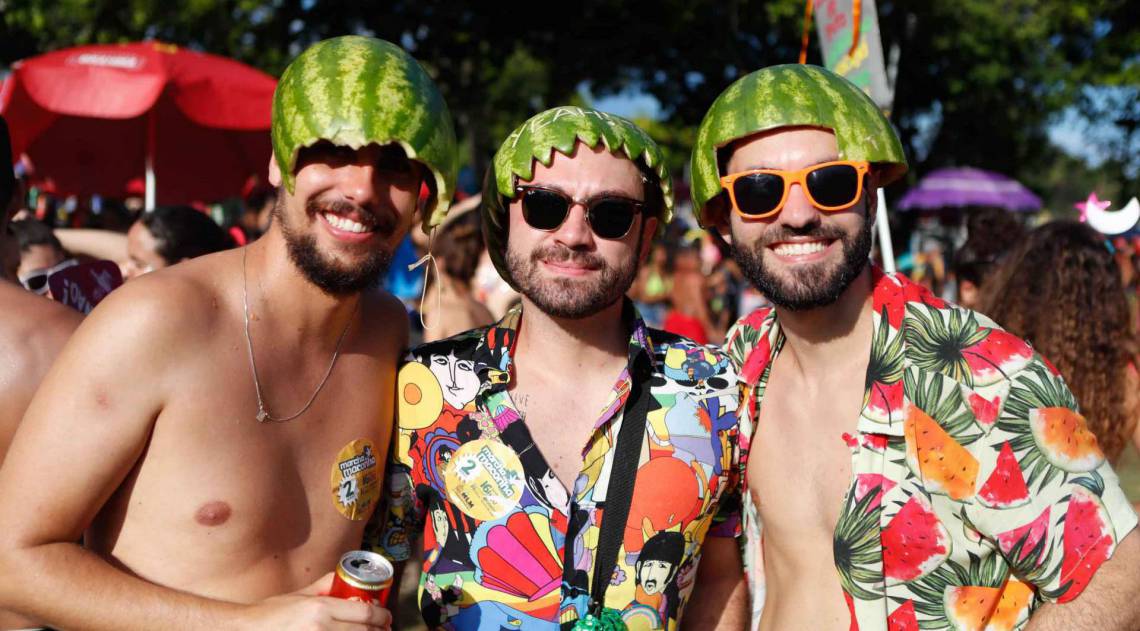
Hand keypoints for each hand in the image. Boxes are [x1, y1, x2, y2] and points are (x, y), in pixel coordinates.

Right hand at [238, 572, 392, 630]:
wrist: (248, 630)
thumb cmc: (272, 614)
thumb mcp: (300, 594)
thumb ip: (323, 585)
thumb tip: (341, 576)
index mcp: (320, 608)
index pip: (363, 613)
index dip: (381, 616)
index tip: (386, 616)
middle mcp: (321, 627)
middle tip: (385, 629)